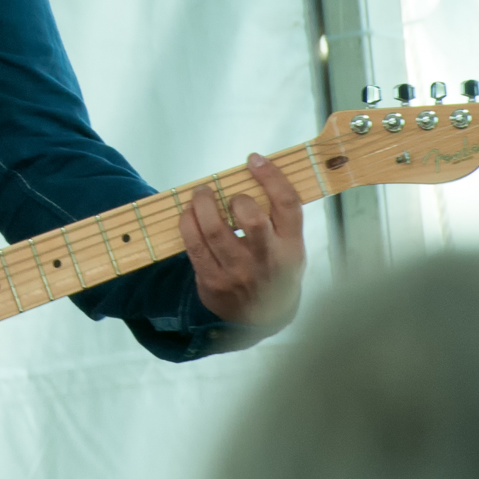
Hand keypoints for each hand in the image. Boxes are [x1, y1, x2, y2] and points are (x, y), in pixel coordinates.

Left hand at [179, 152, 304, 333]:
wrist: (262, 319)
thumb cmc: (274, 269)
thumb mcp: (289, 246)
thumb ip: (277, 216)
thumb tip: (254, 172)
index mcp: (292, 246)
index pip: (287, 205)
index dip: (271, 177)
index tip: (254, 160)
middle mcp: (267, 259)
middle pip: (252, 219)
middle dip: (235, 198)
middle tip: (222, 191)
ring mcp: (238, 272)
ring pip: (214, 230)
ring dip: (201, 204)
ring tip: (200, 194)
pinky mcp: (212, 280)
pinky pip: (194, 245)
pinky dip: (187, 223)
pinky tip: (188, 214)